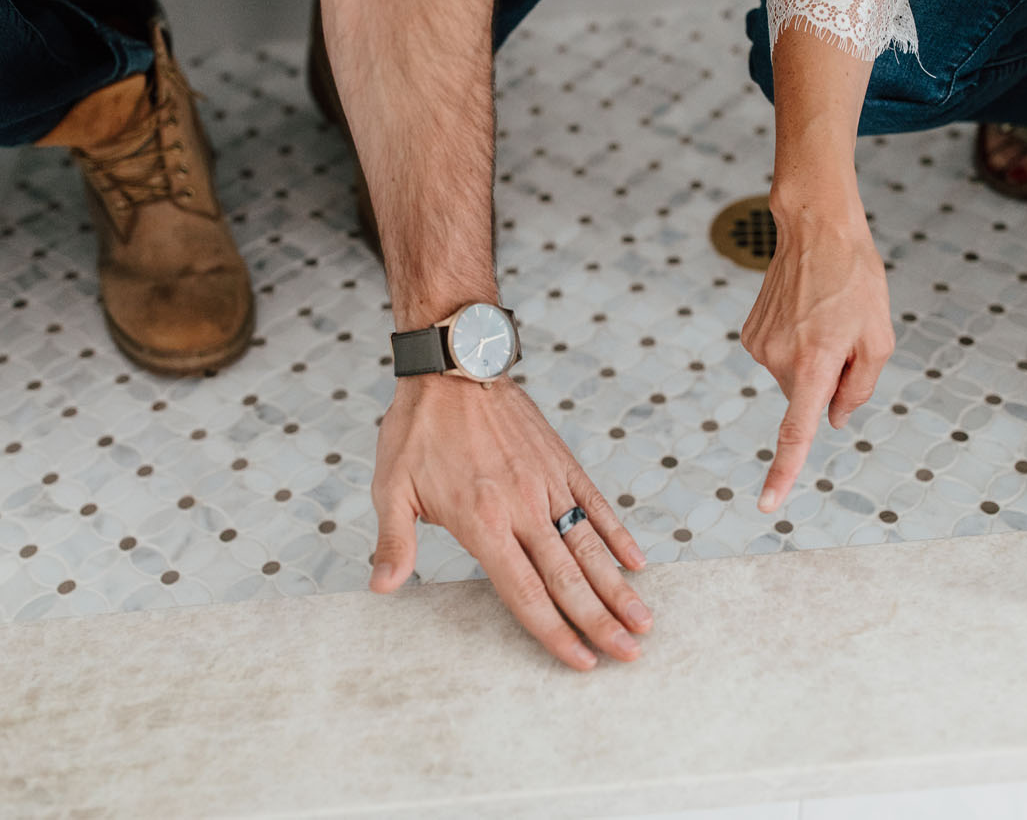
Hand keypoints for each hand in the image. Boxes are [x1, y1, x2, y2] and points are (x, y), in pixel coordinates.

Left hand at [369, 375, 652, 669]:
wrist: (453, 365)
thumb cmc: (416, 429)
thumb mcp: (391, 486)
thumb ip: (394, 541)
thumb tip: (382, 587)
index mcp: (482, 522)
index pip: (525, 592)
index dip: (554, 631)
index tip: (581, 661)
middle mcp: (522, 508)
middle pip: (568, 579)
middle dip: (600, 622)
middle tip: (630, 655)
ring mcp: (547, 484)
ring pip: (589, 547)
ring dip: (619, 588)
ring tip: (644, 622)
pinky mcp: (561, 462)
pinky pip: (595, 505)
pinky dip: (617, 534)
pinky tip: (636, 562)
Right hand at [742, 194, 893, 512]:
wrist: (814, 230)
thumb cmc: (855, 279)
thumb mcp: (880, 336)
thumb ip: (862, 387)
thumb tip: (834, 418)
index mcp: (816, 364)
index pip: (797, 431)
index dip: (784, 471)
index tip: (766, 504)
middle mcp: (780, 361)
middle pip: (808, 398)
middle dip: (828, 381)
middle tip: (844, 335)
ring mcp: (759, 348)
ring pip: (793, 379)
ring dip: (812, 361)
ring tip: (823, 317)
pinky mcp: (750, 336)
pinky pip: (779, 359)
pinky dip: (795, 347)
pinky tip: (805, 314)